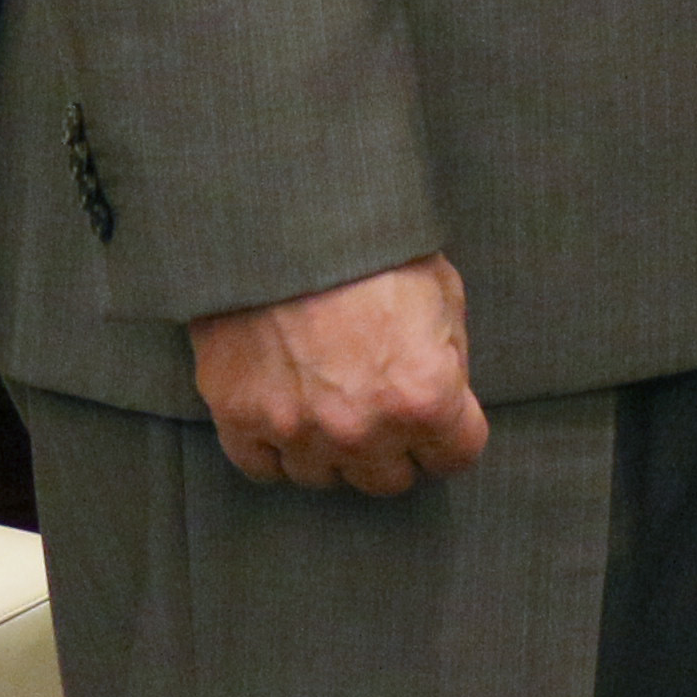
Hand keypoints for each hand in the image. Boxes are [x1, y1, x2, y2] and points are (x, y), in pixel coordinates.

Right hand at [189, 254, 485, 494]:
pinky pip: (264, 469)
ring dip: (334, 451)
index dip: (451, 435)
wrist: (285, 217)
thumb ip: (447, 361)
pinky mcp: (241, 420)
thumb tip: (444, 396)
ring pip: (326, 479)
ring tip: (332, 405)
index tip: (441, 421)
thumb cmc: (373, 246)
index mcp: (424, 397)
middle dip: (395, 448)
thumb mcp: (443, 293)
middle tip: (384, 409)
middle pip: (390, 479)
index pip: (456, 458)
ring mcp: (298, 431)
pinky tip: (287, 417)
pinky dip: (276, 450)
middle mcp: (363, 429)